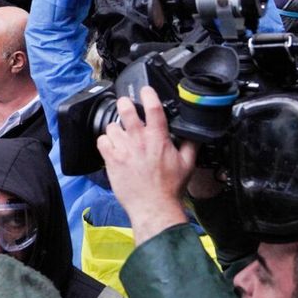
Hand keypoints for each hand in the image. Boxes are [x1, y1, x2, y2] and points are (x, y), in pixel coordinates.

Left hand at [95, 86, 198, 244]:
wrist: (154, 207)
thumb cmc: (170, 188)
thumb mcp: (188, 164)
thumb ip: (191, 144)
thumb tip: (196, 133)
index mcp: (158, 138)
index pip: (153, 107)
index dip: (148, 94)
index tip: (146, 90)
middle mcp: (139, 140)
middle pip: (126, 109)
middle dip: (124, 103)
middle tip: (126, 106)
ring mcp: (123, 149)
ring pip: (112, 125)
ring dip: (116, 128)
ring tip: (120, 135)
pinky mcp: (112, 159)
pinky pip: (102, 140)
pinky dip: (105, 141)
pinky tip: (112, 146)